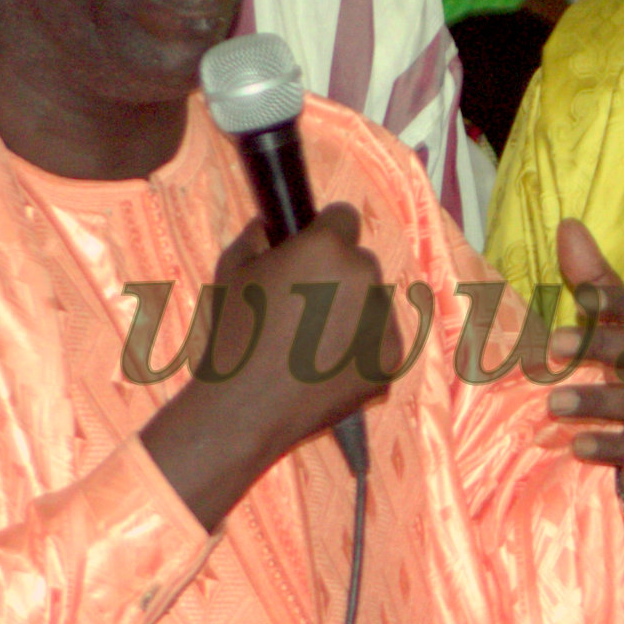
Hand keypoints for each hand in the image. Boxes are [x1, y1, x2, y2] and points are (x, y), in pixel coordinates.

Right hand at [142, 208, 398, 530]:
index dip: (324, 233)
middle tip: (303, 306)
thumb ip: (256, 236)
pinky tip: (325, 364)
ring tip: (310, 342)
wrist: (247, 407)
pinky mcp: (391, 357)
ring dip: (352, 312)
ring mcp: (383, 318)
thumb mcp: (232, 271)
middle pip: (360, 262)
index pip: (344, 217)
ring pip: (373, 301)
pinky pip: (380, 339)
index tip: (312, 251)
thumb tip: (269, 223)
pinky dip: (360, 348)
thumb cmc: (235, 335)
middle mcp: (364, 276)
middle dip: (338, 276)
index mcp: (327, 247)